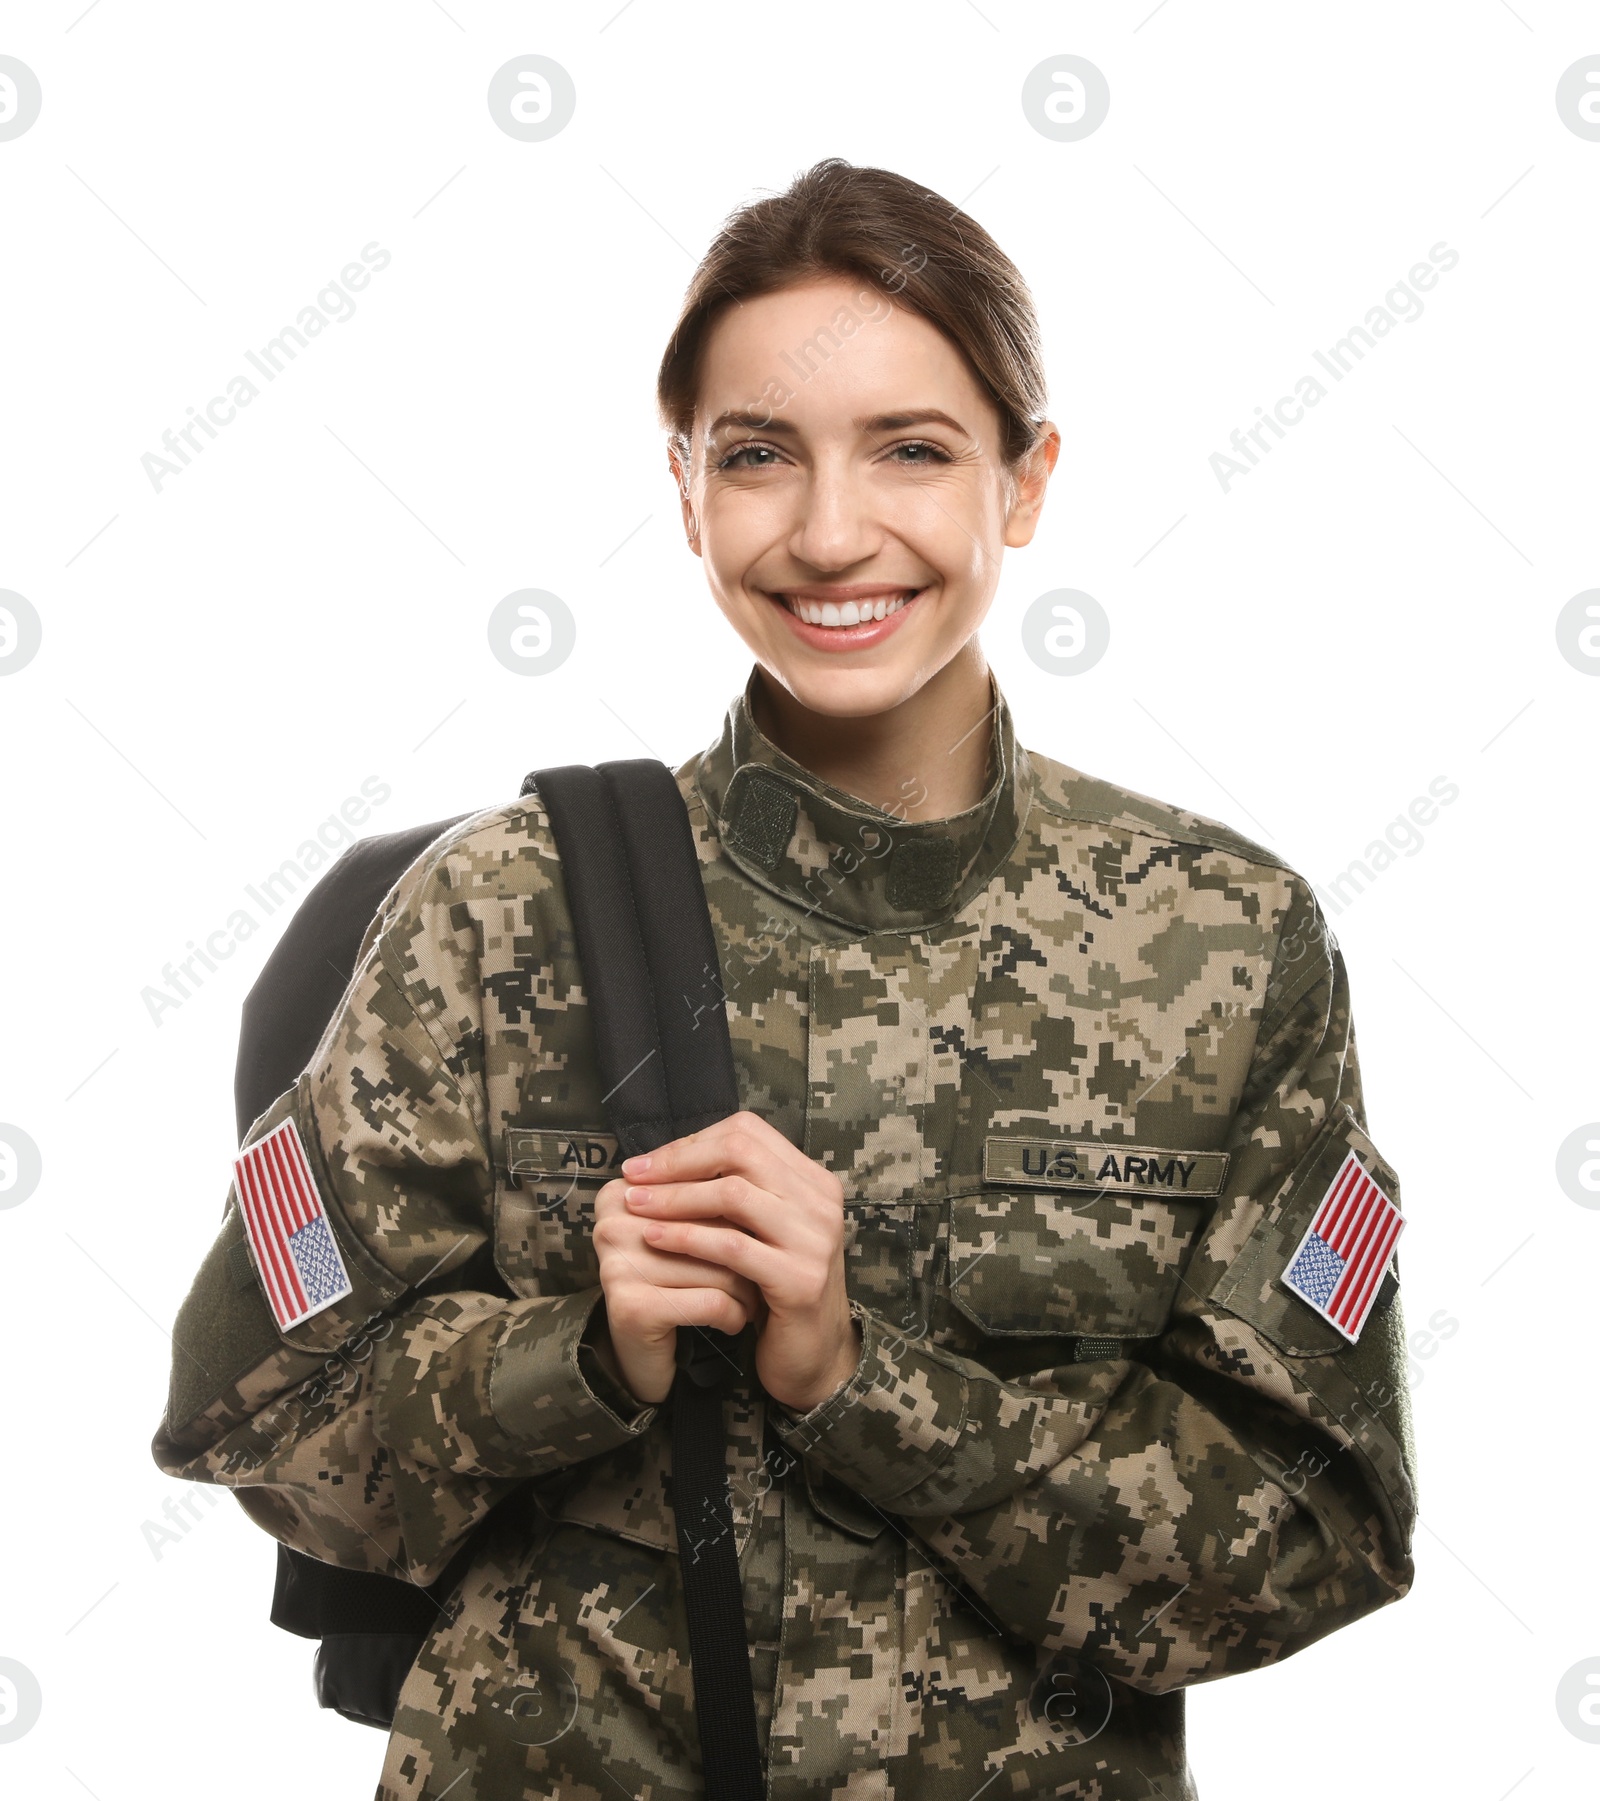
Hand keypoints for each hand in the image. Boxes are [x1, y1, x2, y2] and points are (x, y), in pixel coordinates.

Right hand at [592, 1178, 762, 1404]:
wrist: (641, 1349)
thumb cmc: (674, 1280)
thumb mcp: (688, 1232)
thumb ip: (713, 1197)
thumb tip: (769, 1172)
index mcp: (622, 1193)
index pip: (704, 1187)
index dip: (740, 1213)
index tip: (761, 1231)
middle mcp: (612, 1224)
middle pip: (713, 1225)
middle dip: (748, 1252)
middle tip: (768, 1268)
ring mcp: (619, 1266)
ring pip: (720, 1266)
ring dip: (748, 1289)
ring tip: (753, 1299)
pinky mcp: (633, 1308)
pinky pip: (712, 1301)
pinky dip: (735, 1314)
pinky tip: (734, 1321)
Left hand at [618, 1110, 861, 1412]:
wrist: (814, 1354)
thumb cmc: (775, 1288)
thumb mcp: (762, 1231)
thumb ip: (735, 1192)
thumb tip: (665, 1159)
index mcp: (813, 1181)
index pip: (747, 1133)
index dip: (692, 1142)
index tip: (648, 1162)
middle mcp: (821, 1202)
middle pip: (740, 1153)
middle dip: (679, 1161)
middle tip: (634, 1176)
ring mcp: (815, 1240)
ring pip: (733, 1195)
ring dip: (675, 1197)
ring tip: (635, 1205)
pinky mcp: (799, 1279)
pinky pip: (731, 1246)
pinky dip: (687, 1237)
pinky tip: (655, 1238)